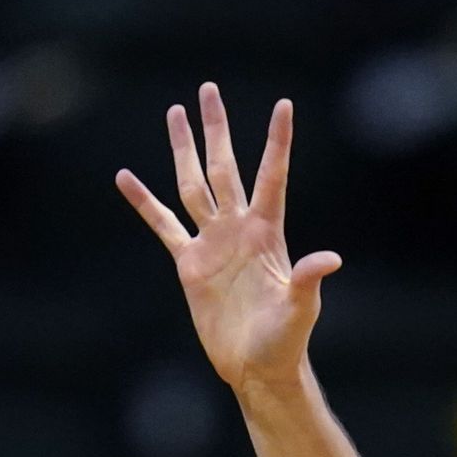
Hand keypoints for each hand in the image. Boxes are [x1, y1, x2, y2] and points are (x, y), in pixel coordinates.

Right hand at [118, 85, 340, 393]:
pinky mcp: (189, 263)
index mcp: (268, 233)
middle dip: (216, 129)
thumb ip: (309, 280)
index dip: (277, 142)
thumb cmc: (285, 341)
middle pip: (224, 167)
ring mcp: (212, 242)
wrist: (256, 367)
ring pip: (193, 185)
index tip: (284, 105)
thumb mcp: (300, 310)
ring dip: (183, 150)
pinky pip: (163, 224)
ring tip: (174, 112)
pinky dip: (144, 202)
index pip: (273, 177)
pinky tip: (126, 177)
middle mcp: (239, 229)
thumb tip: (331, 259)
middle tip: (208, 89)